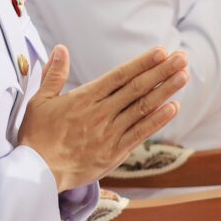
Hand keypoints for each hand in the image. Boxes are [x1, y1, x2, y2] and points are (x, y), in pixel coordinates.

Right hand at [18, 45, 188, 192]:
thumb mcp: (40, 100)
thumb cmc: (36, 135)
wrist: (38, 172)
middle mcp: (101, 113)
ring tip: (183, 76)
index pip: (120, 75)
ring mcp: (110, 133)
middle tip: (182, 57)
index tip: (160, 51)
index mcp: (84, 98)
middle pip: (137, 88)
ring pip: (143, 108)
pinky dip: (158, 120)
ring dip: (166, 91)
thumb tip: (61, 48)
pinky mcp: (114, 153)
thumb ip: (54, 74)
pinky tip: (173, 107)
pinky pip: (140, 133)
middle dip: (161, 71)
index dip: (142, 63)